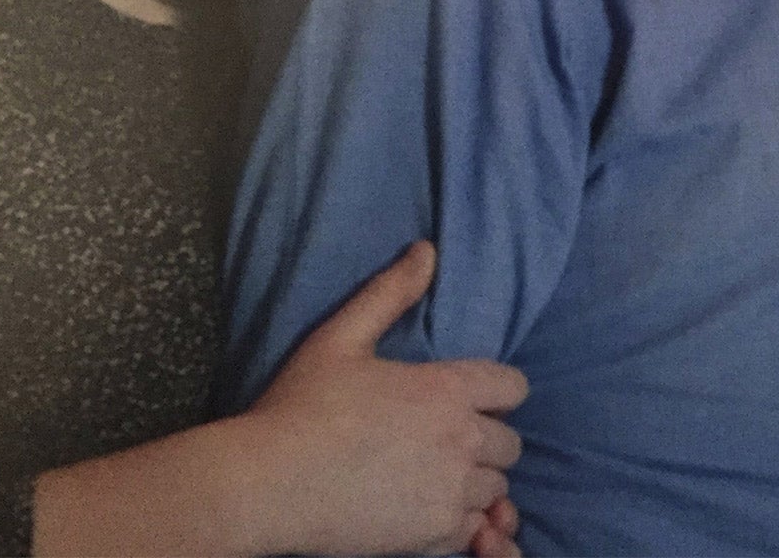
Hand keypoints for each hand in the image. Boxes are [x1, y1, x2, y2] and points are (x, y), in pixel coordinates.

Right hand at [235, 240, 529, 555]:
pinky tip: (427, 509)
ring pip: (496, 487)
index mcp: (447, 389)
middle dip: (487, 439)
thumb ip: (389, 293)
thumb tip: (427, 250)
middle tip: (445, 442)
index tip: (471, 400)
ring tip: (435, 477)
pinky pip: (473, 529)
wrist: (265, 485)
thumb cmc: (298, 407)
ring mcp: (450, 491)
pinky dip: (461, 522)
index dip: (497, 393)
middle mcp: (461, 438)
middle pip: (510, 442)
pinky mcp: (432, 535)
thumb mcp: (341, 337)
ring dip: (475, 481)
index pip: (513, 388)